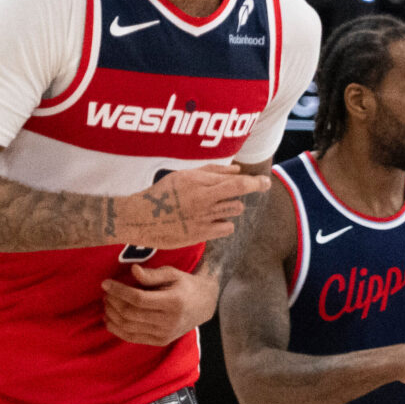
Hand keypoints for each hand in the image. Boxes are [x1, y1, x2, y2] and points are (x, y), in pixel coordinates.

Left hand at [101, 262, 218, 345]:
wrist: (204, 305)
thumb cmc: (185, 285)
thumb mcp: (172, 273)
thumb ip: (152, 274)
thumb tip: (133, 271)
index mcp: (174, 302)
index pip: (138, 299)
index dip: (118, 291)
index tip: (105, 283)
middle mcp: (170, 321)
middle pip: (131, 313)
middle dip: (113, 302)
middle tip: (105, 292)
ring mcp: (165, 334)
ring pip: (128, 327)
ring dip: (112, 315)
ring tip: (107, 303)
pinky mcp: (160, 341)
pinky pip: (132, 337)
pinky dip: (116, 329)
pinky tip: (109, 318)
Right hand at [115, 164, 269, 249]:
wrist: (139, 219)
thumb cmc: (162, 194)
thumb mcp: (183, 176)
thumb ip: (212, 171)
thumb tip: (238, 170)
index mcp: (196, 180)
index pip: (235, 181)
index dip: (254, 182)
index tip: (265, 182)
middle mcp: (202, 198)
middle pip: (238, 193)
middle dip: (252, 188)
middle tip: (257, 186)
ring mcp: (202, 216)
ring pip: (234, 210)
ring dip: (231, 207)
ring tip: (213, 206)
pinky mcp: (201, 233)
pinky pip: (227, 228)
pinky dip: (224, 223)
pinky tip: (211, 220)